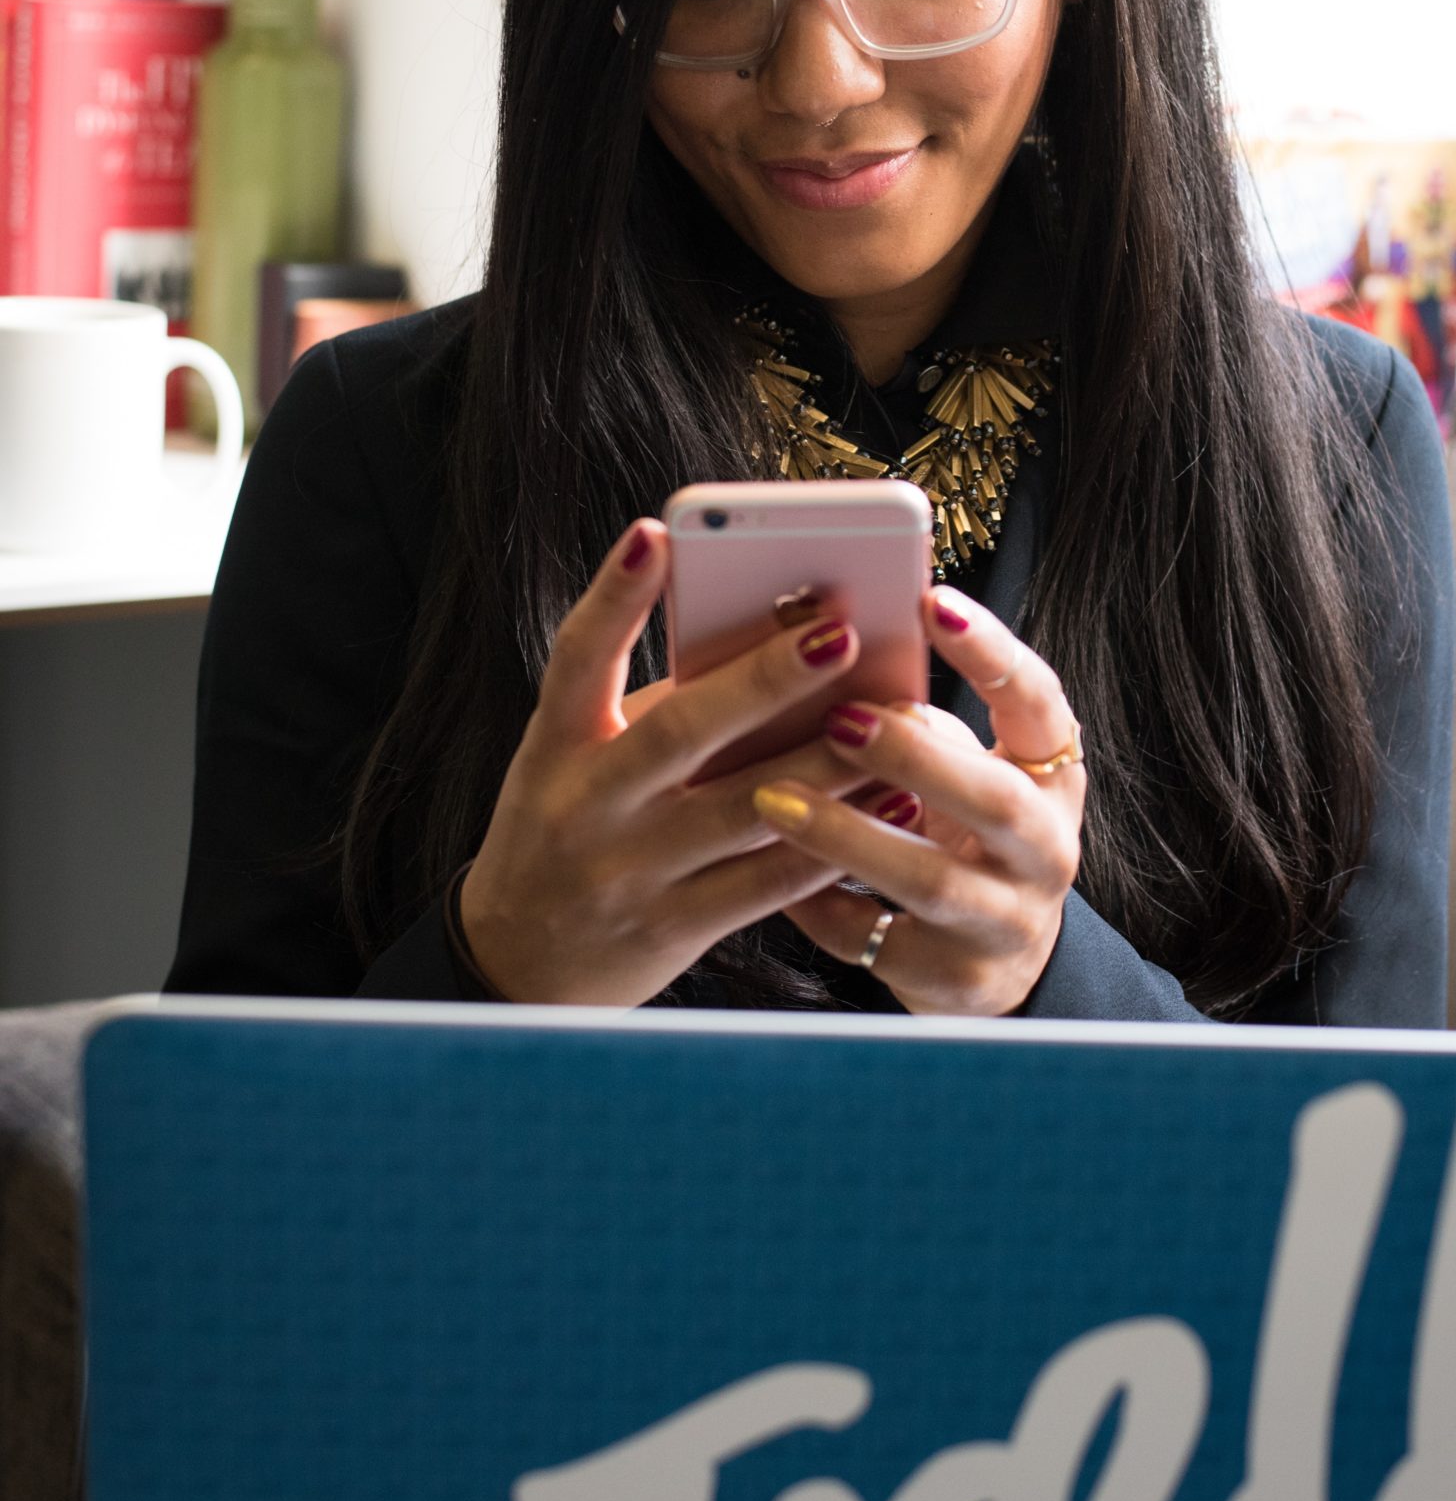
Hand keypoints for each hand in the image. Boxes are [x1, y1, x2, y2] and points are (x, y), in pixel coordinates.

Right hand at [459, 520, 882, 1004]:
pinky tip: (891, 801)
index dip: (614, 596)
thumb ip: (652, 713)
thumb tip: (771, 648)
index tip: (657, 533)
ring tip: (892, 715)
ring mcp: (632, 872)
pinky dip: (834, 841)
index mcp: (556, 746)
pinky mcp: (677, 927)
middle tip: (839, 630)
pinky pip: (768, 883)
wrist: (518, 967)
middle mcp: (588, 805)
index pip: (577, 658)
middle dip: (764, 681)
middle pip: (679, 732)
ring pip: (744, 808)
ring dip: (826, 761)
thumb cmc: (569, 829)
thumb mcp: (575, 762)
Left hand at [760, 586, 1083, 1014]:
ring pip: (929, 879)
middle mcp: (1046, 849)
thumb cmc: (963, 834)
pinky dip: (816, 905)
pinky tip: (765, 872)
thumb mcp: (966, 772)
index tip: (930, 600)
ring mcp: (1006, 920)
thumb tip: (828, 657)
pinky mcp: (956, 980)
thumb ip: (922, 726)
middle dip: (913, 757)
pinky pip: (875, 938)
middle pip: (992, 800)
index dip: (990, 650)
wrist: (999, 962)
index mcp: (1051, 777)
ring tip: (771, 798)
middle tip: (839, 719)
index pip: (1038, 701)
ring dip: (845, 835)